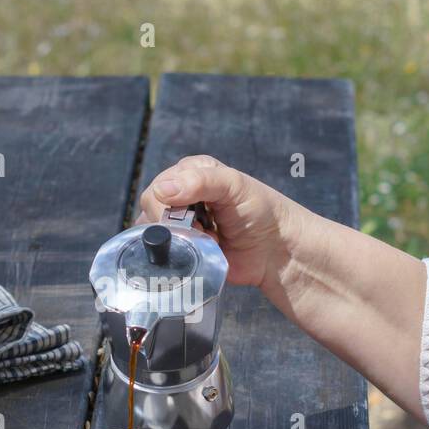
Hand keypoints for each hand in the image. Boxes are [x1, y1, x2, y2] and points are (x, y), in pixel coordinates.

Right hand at [135, 155, 301, 289]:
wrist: (276, 251)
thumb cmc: (260, 211)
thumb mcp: (233, 185)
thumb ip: (200, 182)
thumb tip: (161, 190)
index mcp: (191, 173)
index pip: (159, 187)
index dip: (170, 204)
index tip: (198, 214)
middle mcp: (181, 196)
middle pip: (151, 210)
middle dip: (175, 224)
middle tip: (205, 230)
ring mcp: (180, 225)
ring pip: (153, 233)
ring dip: (177, 240)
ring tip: (205, 241)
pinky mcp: (183, 249)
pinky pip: (162, 254)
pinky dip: (175, 255)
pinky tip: (197, 252)